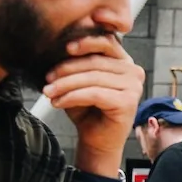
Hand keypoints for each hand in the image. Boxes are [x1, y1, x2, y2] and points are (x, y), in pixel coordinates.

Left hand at [43, 36, 144, 158]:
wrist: (96, 140)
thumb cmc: (88, 110)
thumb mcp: (80, 81)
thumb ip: (78, 62)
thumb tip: (63, 45)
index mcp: (124, 61)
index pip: (107, 42)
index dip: (87, 41)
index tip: (66, 47)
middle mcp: (134, 71)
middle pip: (95, 61)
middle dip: (67, 69)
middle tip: (47, 78)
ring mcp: (134, 86)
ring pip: (92, 78)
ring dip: (65, 84)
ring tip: (49, 92)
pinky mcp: (128, 102)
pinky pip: (94, 94)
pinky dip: (72, 97)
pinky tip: (58, 102)